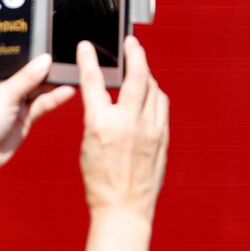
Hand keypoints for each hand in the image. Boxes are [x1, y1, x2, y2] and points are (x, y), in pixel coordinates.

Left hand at [0, 54, 75, 184]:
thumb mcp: (4, 94)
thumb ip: (27, 77)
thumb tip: (45, 60)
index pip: (14, 64)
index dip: (31, 58)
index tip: (50, 51)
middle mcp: (2, 91)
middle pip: (29, 77)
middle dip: (45, 72)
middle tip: (64, 63)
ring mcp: (14, 106)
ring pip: (37, 92)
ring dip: (53, 86)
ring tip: (69, 76)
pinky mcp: (24, 120)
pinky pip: (42, 106)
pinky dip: (54, 99)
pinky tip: (67, 91)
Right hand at [77, 36, 168, 222]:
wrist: (123, 208)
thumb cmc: (102, 182)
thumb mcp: (88, 144)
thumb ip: (99, 117)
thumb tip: (107, 99)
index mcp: (101, 124)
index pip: (94, 82)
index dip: (88, 60)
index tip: (87, 47)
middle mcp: (128, 122)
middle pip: (137, 75)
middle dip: (135, 53)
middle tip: (131, 43)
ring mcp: (150, 128)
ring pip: (154, 89)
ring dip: (146, 76)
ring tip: (139, 71)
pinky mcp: (162, 136)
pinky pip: (161, 106)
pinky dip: (155, 96)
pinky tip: (150, 96)